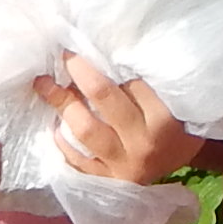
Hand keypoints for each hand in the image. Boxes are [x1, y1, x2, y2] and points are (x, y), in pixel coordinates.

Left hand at [32, 58, 195, 186]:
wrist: (178, 168)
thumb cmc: (178, 127)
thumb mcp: (174, 103)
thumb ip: (149, 83)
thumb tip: (105, 51)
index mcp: (163, 119)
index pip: (130, 80)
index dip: (106, 59)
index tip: (86, 42)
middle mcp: (142, 142)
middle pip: (103, 98)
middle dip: (79, 71)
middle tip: (63, 54)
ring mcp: (122, 165)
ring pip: (84, 130)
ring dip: (61, 103)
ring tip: (44, 84)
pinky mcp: (107, 181)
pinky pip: (76, 159)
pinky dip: (61, 140)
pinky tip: (53, 122)